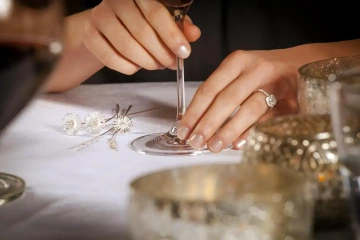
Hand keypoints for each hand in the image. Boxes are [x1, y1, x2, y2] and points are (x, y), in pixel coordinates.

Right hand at [83, 0, 200, 74]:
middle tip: (171, 63)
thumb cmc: (142, 19)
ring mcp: (99, 16)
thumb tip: (193, 34)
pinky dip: (129, 67)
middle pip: (142, 32)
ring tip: (157, 65)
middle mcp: (115, 0)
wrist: (111, 22)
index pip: (156, 13)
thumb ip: (180, 25)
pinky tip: (137, 66)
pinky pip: (111, 58)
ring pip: (127, 47)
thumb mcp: (165, 18)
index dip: (172, 36)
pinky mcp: (90, 34)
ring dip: (147, 62)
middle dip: (161, 53)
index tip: (184, 53)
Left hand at [177, 49, 298, 151]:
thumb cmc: (265, 72)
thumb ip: (220, 92)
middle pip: (227, 99)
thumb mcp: (241, 72)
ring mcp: (276, 84)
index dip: (194, 112)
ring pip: (249, 109)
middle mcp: (256, 69)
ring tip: (214, 146)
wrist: (306, 63)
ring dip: (229, 130)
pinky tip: (239, 144)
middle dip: (208, 123)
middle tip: (195, 142)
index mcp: (237, 62)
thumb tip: (197, 124)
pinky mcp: (293, 100)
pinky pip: (270, 119)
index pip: (210, 89)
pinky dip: (253, 132)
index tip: (183, 130)